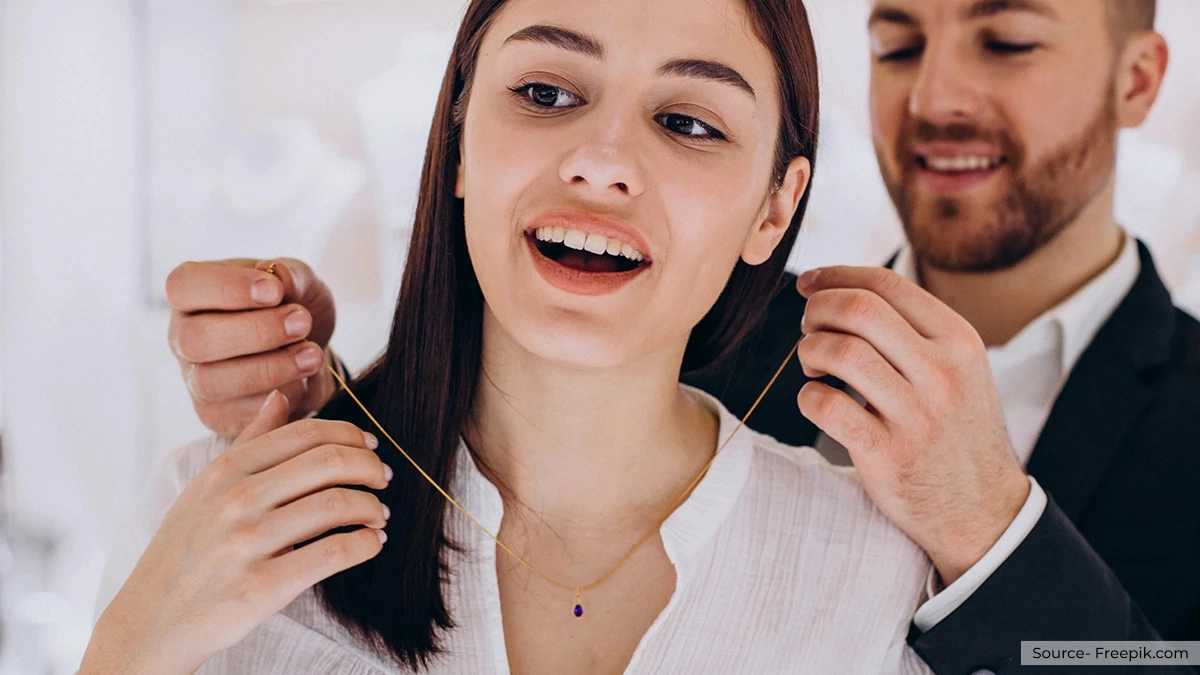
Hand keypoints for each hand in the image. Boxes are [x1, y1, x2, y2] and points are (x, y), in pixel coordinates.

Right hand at [80, 392, 390, 674]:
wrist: (151, 621)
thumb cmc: (186, 551)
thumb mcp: (206, 488)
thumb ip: (250, 441)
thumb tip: (281, 396)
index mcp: (225, 469)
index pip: (307, 432)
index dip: (351, 436)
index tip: (370, 449)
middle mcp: (236, 499)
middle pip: (330, 462)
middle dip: (370, 468)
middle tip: (384, 479)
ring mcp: (248, 541)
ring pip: (338, 504)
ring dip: (373, 508)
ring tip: (379, 515)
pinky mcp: (263, 585)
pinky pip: (335, 552)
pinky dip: (366, 544)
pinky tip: (371, 544)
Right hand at [167, 258, 338, 436]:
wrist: (312, 355)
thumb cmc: (294, 309)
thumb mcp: (301, 284)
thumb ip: (291, 275)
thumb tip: (277, 272)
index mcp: (192, 293)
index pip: (184, 286)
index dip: (228, 288)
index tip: (275, 291)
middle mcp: (182, 336)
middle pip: (195, 339)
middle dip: (256, 331)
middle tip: (302, 322)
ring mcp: (194, 379)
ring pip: (212, 381)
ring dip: (270, 368)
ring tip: (312, 354)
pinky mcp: (216, 413)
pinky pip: (237, 413)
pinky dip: (278, 394)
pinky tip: (303, 379)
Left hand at [794, 266, 1029, 585]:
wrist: (983, 510)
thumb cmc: (955, 430)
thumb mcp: (959, 369)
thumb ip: (914, 331)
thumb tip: (843, 291)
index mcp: (958, 341)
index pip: (886, 284)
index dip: (836, 276)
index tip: (810, 285)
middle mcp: (941, 372)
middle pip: (859, 310)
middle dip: (817, 310)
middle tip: (808, 328)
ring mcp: (916, 414)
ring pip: (840, 352)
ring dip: (809, 352)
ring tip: (812, 366)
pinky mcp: (887, 454)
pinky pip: (826, 407)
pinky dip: (808, 397)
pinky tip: (816, 401)